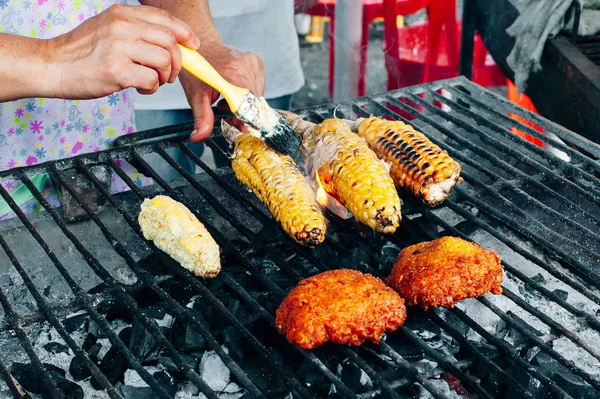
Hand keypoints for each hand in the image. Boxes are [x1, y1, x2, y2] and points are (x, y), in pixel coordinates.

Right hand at [48, 4, 199, 98]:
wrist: (52, 66)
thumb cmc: (81, 52)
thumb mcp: (108, 28)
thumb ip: (136, 30)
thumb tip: (172, 41)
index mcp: (122, 14)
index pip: (165, 19)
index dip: (184, 33)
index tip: (192, 45)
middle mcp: (122, 27)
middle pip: (170, 41)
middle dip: (177, 61)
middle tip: (169, 72)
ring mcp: (119, 48)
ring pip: (164, 60)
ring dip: (165, 76)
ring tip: (154, 80)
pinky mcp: (117, 71)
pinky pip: (151, 79)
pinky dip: (152, 87)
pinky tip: (141, 87)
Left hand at [178, 39, 264, 142]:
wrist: (201, 46)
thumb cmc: (197, 70)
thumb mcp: (196, 96)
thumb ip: (201, 118)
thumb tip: (199, 137)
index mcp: (232, 73)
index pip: (247, 105)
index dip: (243, 120)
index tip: (238, 130)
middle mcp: (246, 65)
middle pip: (254, 102)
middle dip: (242, 115)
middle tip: (227, 117)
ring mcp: (253, 62)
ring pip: (258, 97)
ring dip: (246, 105)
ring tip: (228, 101)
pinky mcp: (257, 61)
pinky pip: (259, 87)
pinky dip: (248, 95)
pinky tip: (234, 91)